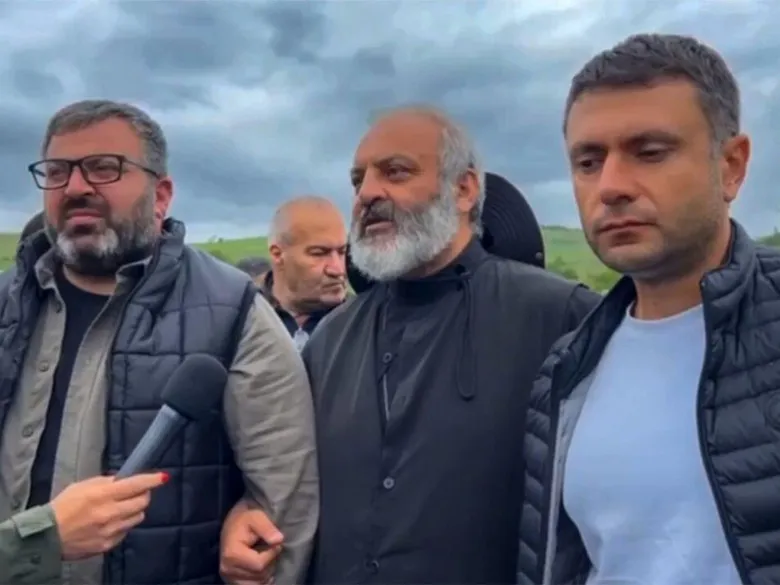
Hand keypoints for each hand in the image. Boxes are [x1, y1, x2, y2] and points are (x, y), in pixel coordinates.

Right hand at [50, 472, 167, 559]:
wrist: (47, 536)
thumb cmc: (63, 507)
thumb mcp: (82, 486)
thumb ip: (106, 483)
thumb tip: (124, 480)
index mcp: (103, 495)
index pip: (136, 485)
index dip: (152, 480)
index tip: (163, 477)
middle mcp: (110, 513)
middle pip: (142, 501)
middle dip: (143, 494)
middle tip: (136, 492)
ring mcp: (110, 530)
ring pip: (137, 517)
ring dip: (134, 510)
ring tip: (120, 508)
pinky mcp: (108, 544)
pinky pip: (126, 531)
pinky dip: (123, 525)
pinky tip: (111, 522)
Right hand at [220, 500, 283, 584]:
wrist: (233, 524)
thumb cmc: (245, 519)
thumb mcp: (257, 517)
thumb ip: (267, 528)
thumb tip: (279, 540)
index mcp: (231, 554)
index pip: (259, 564)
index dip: (272, 554)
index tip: (274, 542)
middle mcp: (227, 569)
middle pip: (260, 575)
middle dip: (270, 562)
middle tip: (269, 548)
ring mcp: (229, 577)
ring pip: (258, 583)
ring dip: (266, 571)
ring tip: (264, 556)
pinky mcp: (232, 581)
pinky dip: (261, 579)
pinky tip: (262, 567)